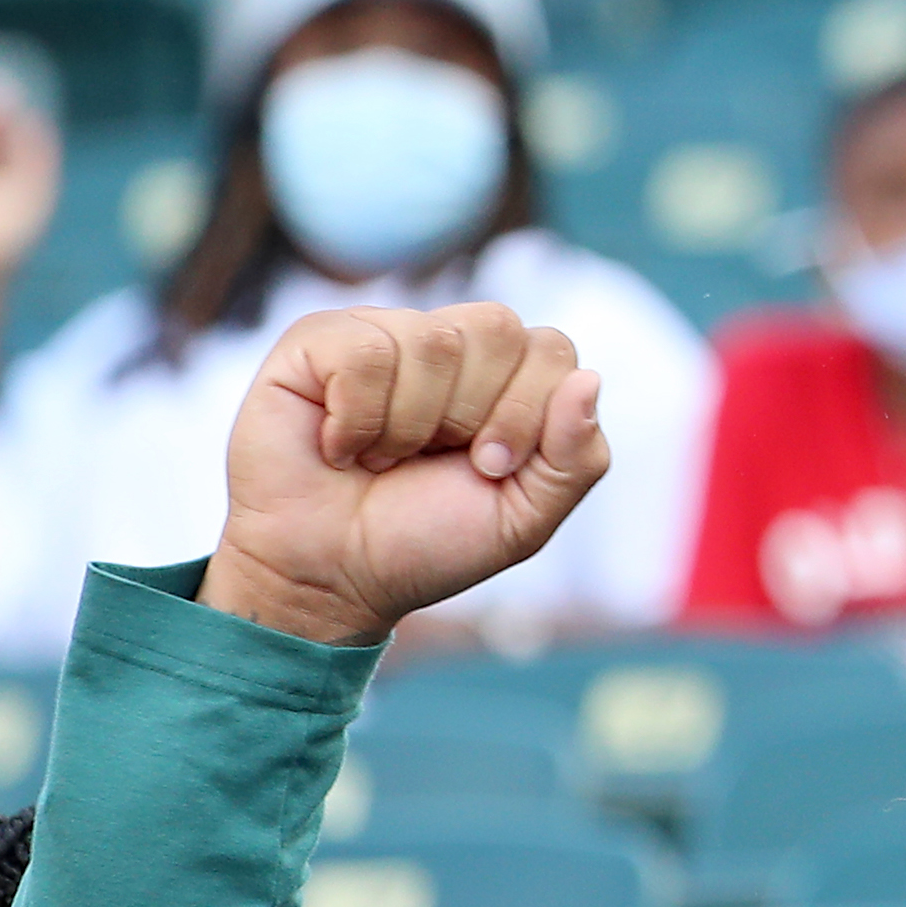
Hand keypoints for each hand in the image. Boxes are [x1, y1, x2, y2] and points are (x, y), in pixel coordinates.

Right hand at [198, 305, 610, 647]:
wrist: (329, 578)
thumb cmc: (423, 542)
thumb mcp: (523, 518)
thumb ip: (576, 457)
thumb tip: (589, 379)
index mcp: (504, 376)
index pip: (551, 349)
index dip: (526, 412)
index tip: (489, 468)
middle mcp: (448, 344)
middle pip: (500, 329)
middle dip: (473, 414)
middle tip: (432, 460)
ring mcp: (382, 334)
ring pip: (435, 340)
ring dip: (410, 425)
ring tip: (380, 458)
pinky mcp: (316, 342)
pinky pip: (364, 352)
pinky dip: (357, 418)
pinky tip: (339, 445)